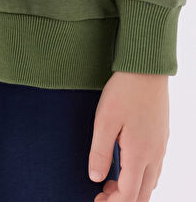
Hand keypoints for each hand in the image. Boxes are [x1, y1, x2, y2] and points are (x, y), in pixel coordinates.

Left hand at [89, 71, 169, 201]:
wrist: (146, 68)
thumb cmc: (124, 92)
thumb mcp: (104, 121)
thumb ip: (100, 152)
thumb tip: (95, 178)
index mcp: (139, 154)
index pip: (129, 195)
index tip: (96, 200)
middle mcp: (154, 154)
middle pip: (143, 194)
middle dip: (123, 200)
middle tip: (102, 194)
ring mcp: (160, 145)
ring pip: (151, 181)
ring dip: (132, 188)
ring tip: (110, 179)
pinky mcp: (161, 136)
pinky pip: (155, 167)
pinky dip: (141, 175)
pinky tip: (126, 162)